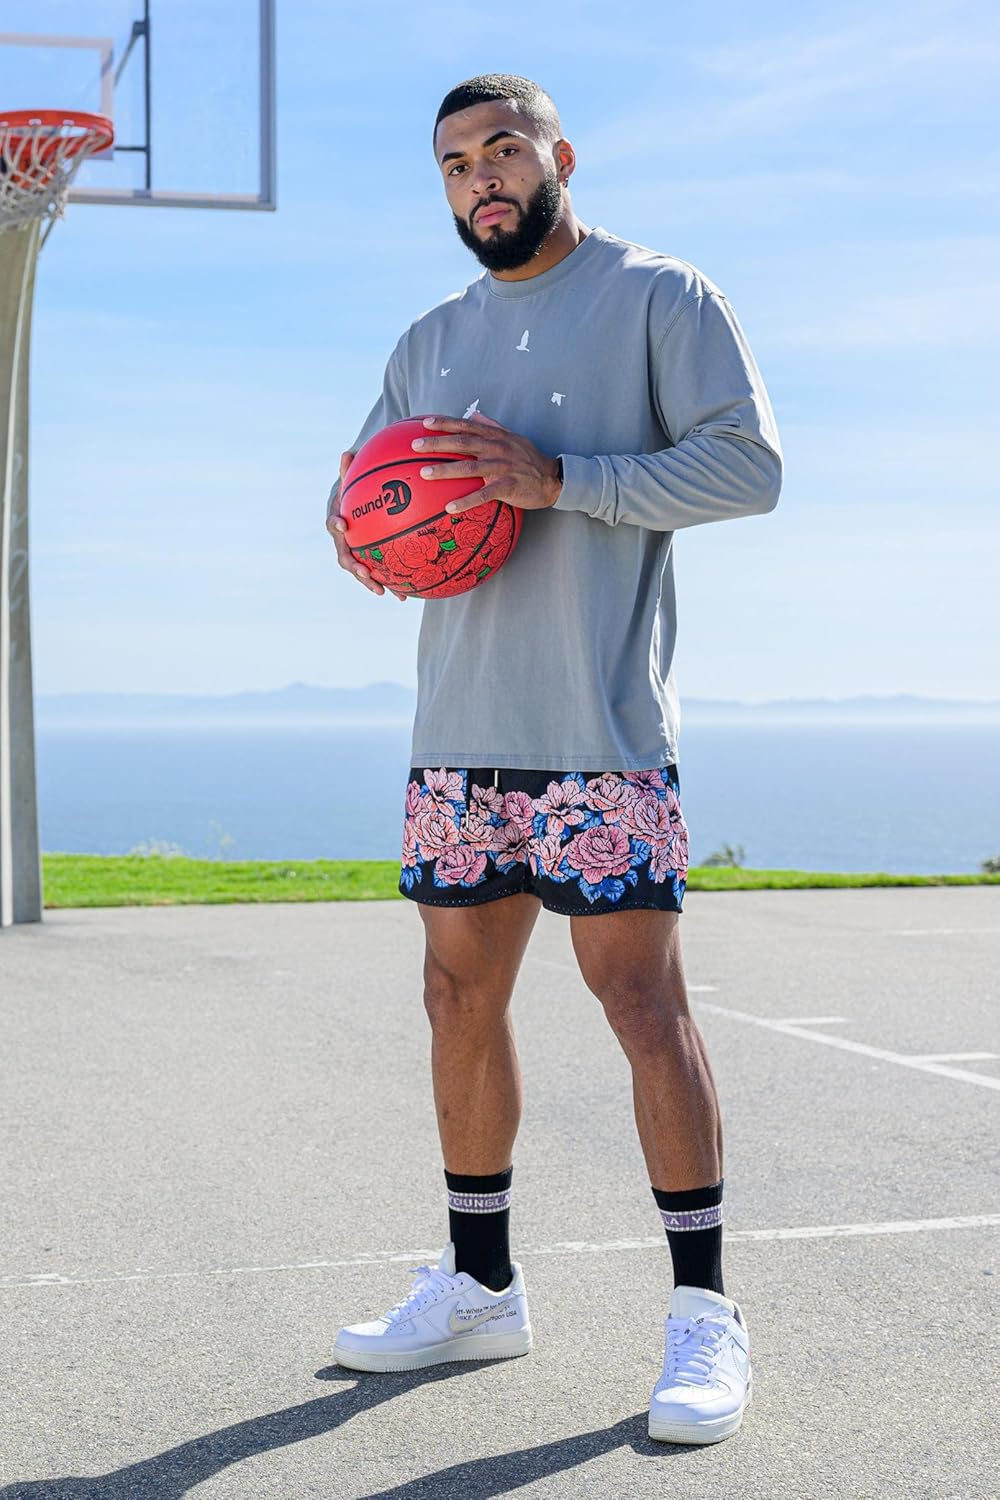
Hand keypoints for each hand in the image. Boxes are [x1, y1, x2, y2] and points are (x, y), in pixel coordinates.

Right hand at [326, 449, 408, 599]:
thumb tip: (347, 453)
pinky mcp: (368, 562)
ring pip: (361, 571)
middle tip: (365, 572)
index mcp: (337, 522)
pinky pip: (378, 573)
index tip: (342, 525)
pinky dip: (389, 584)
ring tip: (384, 591)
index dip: (335, 525)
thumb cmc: (352, 490)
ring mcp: (355, 554)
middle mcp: (344, 542)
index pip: (332, 524)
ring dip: (371, 582)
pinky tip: (405, 595)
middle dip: (355, 567)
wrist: (352, 507)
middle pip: (345, 558)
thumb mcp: (351, 478)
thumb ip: (349, 469)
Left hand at [410, 412, 561, 515]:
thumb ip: (492, 426)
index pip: (466, 426)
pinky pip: (483, 494)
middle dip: (437, 443)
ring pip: (469, 467)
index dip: (445, 423)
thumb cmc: (529, 459)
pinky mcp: (508, 486)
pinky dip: (466, 500)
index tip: (424, 422)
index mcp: (495, 436)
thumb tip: (473, 414)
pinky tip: (449, 507)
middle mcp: (497, 448)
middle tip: (414, 445)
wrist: (552, 478)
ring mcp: (502, 467)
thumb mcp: (513, 437)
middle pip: (462, 443)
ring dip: (445, 470)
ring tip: (424, 474)